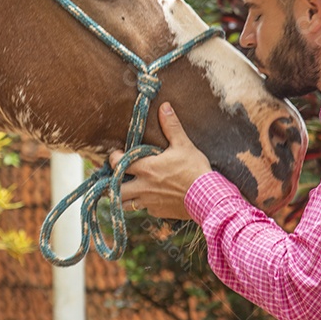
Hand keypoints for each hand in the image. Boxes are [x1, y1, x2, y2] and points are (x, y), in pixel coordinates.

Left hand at [109, 102, 212, 220]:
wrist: (207, 197)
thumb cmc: (194, 169)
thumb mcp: (183, 145)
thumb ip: (171, 126)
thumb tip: (164, 106)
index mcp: (145, 168)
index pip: (117, 164)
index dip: (114, 159)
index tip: (116, 155)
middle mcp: (142, 187)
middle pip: (115, 190)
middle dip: (113, 184)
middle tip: (118, 178)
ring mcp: (149, 202)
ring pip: (126, 204)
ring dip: (125, 198)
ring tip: (129, 191)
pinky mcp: (158, 213)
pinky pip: (145, 210)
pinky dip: (144, 205)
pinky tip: (151, 199)